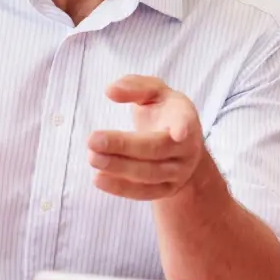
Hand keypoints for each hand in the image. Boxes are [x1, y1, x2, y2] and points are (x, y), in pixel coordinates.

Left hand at [88, 75, 205, 200]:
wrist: (182, 145)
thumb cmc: (163, 111)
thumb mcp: (154, 92)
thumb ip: (134, 86)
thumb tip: (110, 91)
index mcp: (185, 116)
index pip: (184, 121)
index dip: (182, 127)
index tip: (179, 132)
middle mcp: (187, 147)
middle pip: (156, 149)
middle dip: (123, 146)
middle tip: (92, 140)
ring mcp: (179, 171)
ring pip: (149, 174)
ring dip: (118, 167)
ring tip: (92, 157)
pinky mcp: (168, 189)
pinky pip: (144, 193)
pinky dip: (120, 188)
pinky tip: (98, 178)